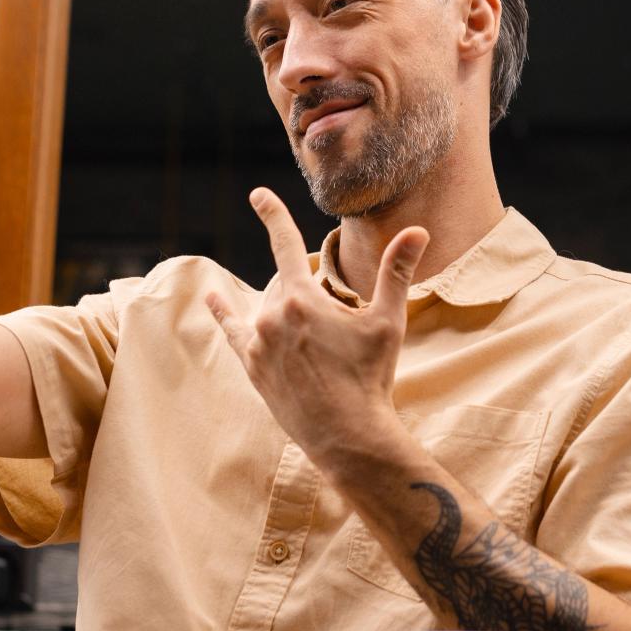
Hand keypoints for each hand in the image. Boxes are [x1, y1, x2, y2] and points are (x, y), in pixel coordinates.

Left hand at [204, 189, 427, 458]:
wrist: (347, 437)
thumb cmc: (370, 378)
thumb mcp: (387, 323)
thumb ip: (396, 273)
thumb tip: (418, 231)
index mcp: (301, 299)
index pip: (284, 244)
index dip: (272, 214)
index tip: (257, 194)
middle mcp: (271, 317)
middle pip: (283, 282)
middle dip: (306, 287)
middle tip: (335, 318)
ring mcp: (257, 344)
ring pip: (266, 306)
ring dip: (285, 305)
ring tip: (305, 320)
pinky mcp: (251, 367)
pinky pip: (233, 331)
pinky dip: (223, 312)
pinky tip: (212, 298)